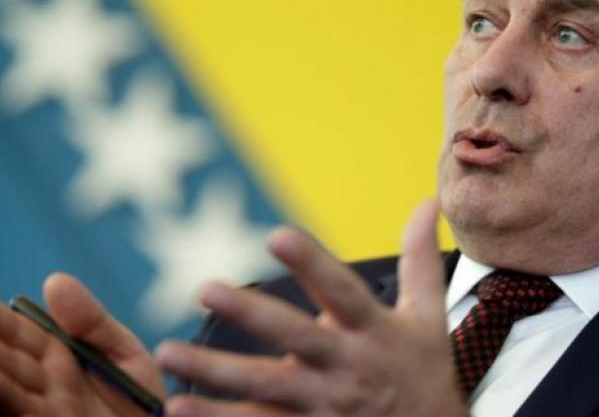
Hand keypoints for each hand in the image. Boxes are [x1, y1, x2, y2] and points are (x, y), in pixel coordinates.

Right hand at [0, 273, 165, 415]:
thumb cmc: (140, 402)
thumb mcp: (124, 353)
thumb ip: (91, 322)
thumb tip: (53, 280)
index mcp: (59, 358)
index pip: (19, 332)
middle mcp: (45, 386)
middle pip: (8, 361)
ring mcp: (46, 413)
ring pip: (12, 393)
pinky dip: (9, 401)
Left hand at [156, 199, 466, 416]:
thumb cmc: (426, 374)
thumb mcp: (429, 316)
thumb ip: (420, 259)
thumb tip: (427, 202)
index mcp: (372, 329)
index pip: (341, 291)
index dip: (312, 264)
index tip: (278, 236)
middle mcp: (344, 365)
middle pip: (293, 337)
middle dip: (249, 314)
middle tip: (205, 288)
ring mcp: (322, 404)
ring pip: (264, 387)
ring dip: (215, 371)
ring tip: (169, 354)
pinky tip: (179, 406)